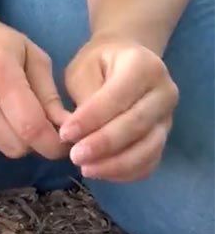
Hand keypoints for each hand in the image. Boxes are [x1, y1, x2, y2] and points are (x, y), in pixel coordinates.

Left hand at [58, 36, 177, 181]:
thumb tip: (76, 133)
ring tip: (86, 169)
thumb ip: (84, 97)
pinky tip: (102, 172)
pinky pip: (151, 161)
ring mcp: (168, 117)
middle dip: (104, 144)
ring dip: (116, 164)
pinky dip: (127, 172)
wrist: (126, 61)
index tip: (65, 134)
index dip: (91, 119)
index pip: (117, 97)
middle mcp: (164, 92)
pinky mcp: (164, 137)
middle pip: (137, 125)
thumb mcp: (84, 69)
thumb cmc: (99, 64)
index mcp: (143, 67)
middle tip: (75, 156)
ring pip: (149, 148)